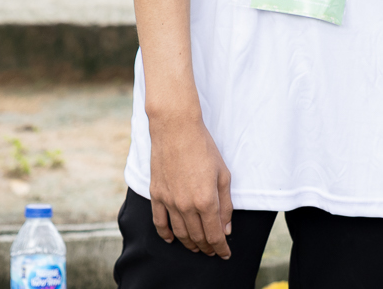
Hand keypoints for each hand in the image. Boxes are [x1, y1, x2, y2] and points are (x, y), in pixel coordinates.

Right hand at [148, 113, 234, 256]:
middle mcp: (187, 206)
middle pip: (198, 237)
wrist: (176, 129)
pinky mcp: (157, 195)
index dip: (221, 248)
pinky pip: (159, 222)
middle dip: (207, 247)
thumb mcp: (223, 174)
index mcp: (206, 201)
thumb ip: (226, 204)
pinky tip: (172, 239)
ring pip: (180, 233)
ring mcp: (169, 201)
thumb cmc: (204, 148)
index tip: (225, 254)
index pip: (214, 235)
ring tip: (197, 247)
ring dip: (190, 244)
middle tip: (213, 251)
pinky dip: (166, 234)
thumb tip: (226, 228)